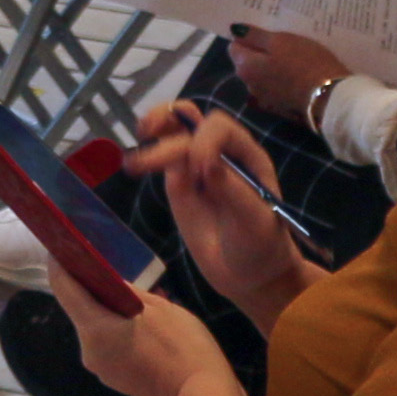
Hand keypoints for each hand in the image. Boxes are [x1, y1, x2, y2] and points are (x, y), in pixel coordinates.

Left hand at [66, 274, 243, 395]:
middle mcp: (89, 351)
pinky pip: (111, 347)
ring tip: (139, 295)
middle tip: (112, 267)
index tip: (64, 247)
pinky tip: (145, 323)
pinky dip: (120, 331)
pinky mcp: (118, 381)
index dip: (61, 265)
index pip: (63, 288)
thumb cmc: (182, 346)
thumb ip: (128, 290)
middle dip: (94, 288)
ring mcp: (102, 370)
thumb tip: (110, 280)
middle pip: (81, 310)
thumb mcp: (159, 308)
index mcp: (94, 329)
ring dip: (111, 311)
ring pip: (98, 329)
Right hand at [127, 101, 309, 319]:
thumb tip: (205, 164)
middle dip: (169, 122)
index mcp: (248, 156)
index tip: (200, 173)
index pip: (221, 129)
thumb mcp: (255, 222)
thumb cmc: (261, 247)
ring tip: (138, 139)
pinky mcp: (179, 183)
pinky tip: (135, 162)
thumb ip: (233, 191)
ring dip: (153, 127)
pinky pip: (162, 157)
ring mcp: (197, 167)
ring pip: (172, 130)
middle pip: (192, 119)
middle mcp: (221, 154)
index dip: (205, 142)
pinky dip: (146, 152)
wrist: (249, 276)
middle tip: (148, 138)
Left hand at [225, 26, 351, 115]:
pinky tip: (299, 71)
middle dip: (261, 50)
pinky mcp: (283, 105)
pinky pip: (277, 86)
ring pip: (264, 74)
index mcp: (245, 67)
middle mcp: (250, 85)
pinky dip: (283, 77)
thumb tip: (234, 30)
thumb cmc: (305, 63)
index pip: (234, 46)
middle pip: (249, 61)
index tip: (265, 30)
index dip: (248, 37)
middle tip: (282, 39)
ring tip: (294, 54)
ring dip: (273, 64)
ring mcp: (266, 98)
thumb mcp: (280, 41)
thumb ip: (255, 35)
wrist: (332, 98)